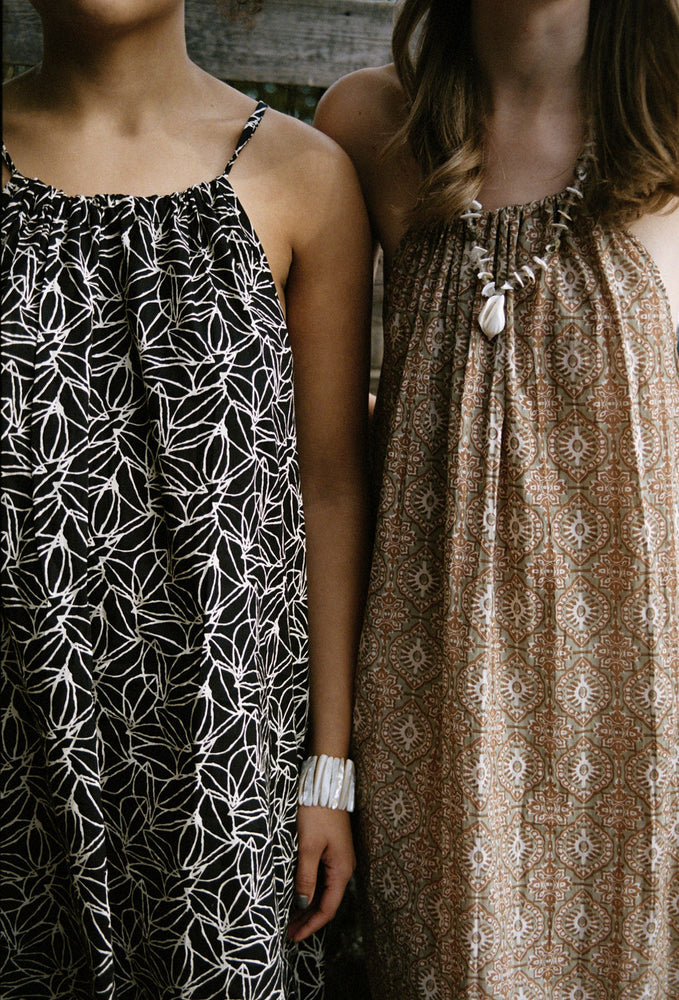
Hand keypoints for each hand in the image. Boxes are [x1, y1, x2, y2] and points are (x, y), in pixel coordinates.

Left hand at [287, 805, 355, 941]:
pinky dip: (310, 890)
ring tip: (290, 919)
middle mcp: (344, 867)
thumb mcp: (308, 846)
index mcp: (342, 869)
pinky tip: (298, 895)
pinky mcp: (332, 850)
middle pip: (327, 902)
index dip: (311, 925)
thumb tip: (302, 903)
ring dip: (308, 906)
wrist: (325, 783)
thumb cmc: (317, 812)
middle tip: (288, 933)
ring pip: (324, 891)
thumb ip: (305, 876)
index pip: (328, 908)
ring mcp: (339, 858)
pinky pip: (322, 877)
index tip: (293, 937)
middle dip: (308, 919)